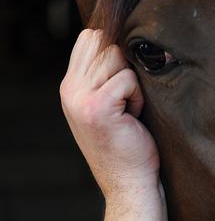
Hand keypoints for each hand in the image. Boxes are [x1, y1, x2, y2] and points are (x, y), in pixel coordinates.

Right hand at [60, 28, 160, 205]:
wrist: (129, 183)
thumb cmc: (129, 143)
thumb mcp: (109, 104)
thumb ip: (106, 74)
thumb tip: (125, 39)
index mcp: (70, 86)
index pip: (90, 37)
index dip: (115, 47)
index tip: (126, 78)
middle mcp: (70, 89)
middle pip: (104, 41)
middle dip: (126, 64)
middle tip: (128, 98)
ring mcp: (80, 98)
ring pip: (117, 57)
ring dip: (134, 82)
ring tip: (130, 109)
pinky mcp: (97, 106)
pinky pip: (128, 79)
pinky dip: (139, 97)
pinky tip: (133, 117)